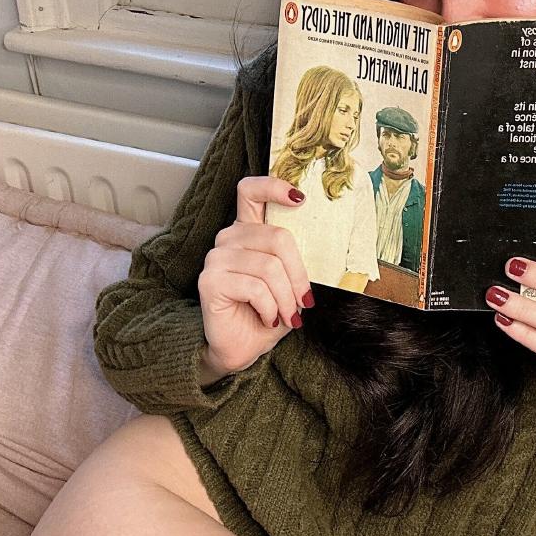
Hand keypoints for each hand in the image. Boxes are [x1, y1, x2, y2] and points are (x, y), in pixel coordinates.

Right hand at [197, 176, 313, 378]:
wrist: (242, 349)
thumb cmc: (266, 314)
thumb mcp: (290, 284)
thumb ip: (296, 260)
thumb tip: (325, 250)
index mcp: (248, 231)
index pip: (251, 190)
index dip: (274, 186)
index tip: (300, 198)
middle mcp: (228, 239)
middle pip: (276, 237)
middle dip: (298, 275)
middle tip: (304, 302)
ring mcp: (216, 258)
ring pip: (269, 266)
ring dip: (286, 297)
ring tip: (287, 315)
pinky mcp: (210, 280)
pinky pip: (254, 286)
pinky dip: (270, 307)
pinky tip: (267, 318)